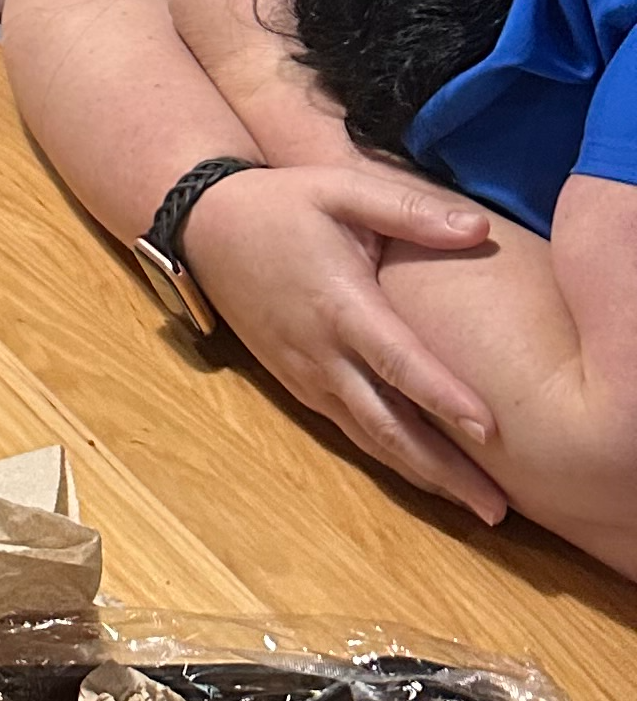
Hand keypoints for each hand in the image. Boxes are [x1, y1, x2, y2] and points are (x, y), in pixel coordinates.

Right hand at [181, 165, 506, 520]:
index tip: (490, 430)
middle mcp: (321, 352)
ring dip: (423, 475)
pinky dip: (391, 457)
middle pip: (387, 423)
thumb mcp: (340, 190)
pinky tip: (426, 474)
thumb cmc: (280, 204)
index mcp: (339, 304)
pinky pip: (349, 429)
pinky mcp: (295, 382)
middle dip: (444, 470)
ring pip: (369, 438)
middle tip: (498, 510)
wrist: (203, 226)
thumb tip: (480, 229)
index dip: (443, 396)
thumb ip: (410, 212)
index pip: (398, 361)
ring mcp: (305, 374)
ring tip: (476, 509)